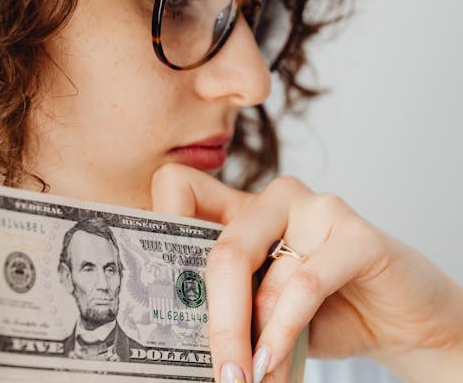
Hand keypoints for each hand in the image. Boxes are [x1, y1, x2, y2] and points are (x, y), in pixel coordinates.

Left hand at [151, 163, 462, 382]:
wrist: (401, 318)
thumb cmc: (323, 311)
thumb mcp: (262, 308)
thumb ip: (228, 304)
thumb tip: (170, 338)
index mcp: (240, 208)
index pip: (178, 189)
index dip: (155, 225)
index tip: (151, 289)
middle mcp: (271, 199)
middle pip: (216, 246)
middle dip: (212, 321)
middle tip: (217, 372)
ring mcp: (314, 207)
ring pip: (251, 264)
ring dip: (248, 337)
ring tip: (246, 380)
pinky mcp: (355, 231)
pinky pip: (302, 281)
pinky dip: (282, 329)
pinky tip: (273, 361)